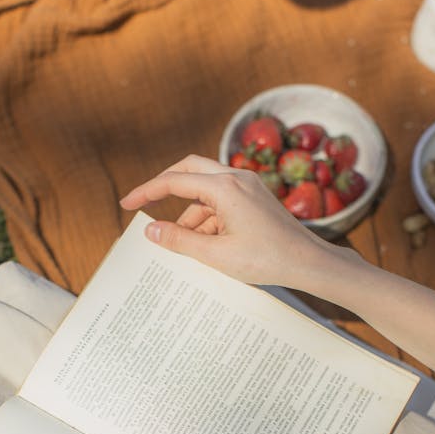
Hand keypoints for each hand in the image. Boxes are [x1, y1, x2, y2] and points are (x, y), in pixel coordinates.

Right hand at [120, 154, 349, 288]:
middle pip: (189, 170)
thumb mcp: (216, 255)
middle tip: (144, 205)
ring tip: (183, 246)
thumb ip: (180, 240)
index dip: (146, 192)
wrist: (308, 263)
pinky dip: (208, 219)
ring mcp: (247, 186)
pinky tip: (205, 245)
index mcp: (225, 187)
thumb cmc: (266, 260)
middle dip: (165, 187)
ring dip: (189, 214)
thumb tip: (151, 230)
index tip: (126, 204)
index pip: (174, 181)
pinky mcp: (254, 198)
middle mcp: (236, 178)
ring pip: (205, 190)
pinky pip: (221, 201)